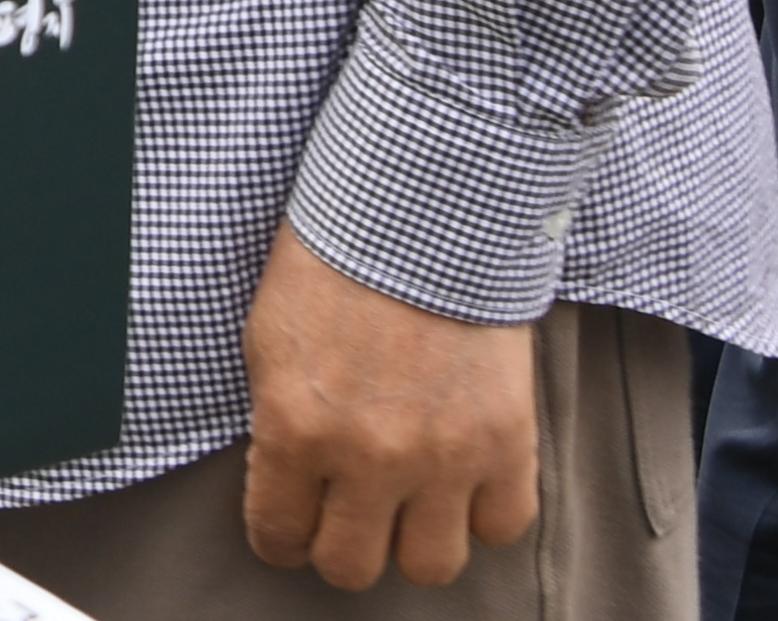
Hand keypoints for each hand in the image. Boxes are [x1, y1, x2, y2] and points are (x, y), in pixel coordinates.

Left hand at [241, 225, 536, 590]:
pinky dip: (485, 512)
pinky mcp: (507, 441)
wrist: (420, 209)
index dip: (282, 535)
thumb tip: (287, 484)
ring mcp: (444, 455)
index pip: (279, 538)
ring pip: (430, 567)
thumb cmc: (334, 262)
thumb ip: (279, 423)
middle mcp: (370, 455)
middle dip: (344, 543)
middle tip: (349, 509)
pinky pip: (503, 526)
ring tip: (411, 499)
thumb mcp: (270, 341)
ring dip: (416, 538)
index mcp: (296, 426)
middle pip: (352, 568)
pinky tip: (465, 477)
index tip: (292, 521)